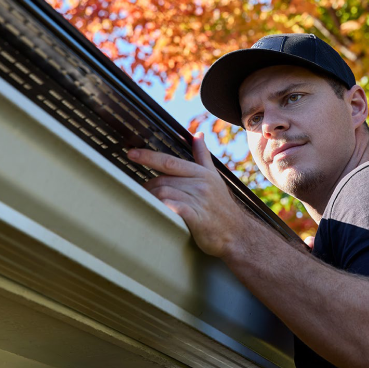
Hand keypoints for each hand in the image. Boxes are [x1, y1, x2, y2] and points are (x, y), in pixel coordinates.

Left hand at [127, 132, 249, 257]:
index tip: (131, 154)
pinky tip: (153, 210)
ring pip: (164, 193)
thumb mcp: (214, 177)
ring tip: (144, 203)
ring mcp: (199, 201)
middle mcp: (199, 184)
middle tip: (138, 192)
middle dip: (147, 186)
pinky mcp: (197, 218)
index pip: (169, 162)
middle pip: (163, 180)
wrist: (237, 233)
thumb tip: (198, 134)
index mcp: (201, 173)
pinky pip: (173, 208)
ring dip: (150, 197)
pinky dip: (161, 207)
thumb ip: (202, 156)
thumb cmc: (221, 207)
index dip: (148, 157)